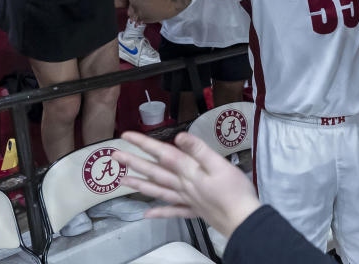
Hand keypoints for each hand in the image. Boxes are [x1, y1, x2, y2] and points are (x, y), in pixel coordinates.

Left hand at [113, 131, 261, 238]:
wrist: (243, 221)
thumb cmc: (235, 191)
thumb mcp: (219, 164)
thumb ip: (198, 150)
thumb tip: (179, 137)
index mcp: (189, 171)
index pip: (163, 154)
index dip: (144, 144)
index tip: (127, 136)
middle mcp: (183, 186)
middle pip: (155, 172)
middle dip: (134, 163)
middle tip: (114, 156)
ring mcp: (187, 200)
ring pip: (158, 191)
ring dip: (139, 185)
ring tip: (121, 182)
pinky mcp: (194, 211)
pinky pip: (172, 212)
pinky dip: (159, 212)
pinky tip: (146, 214)